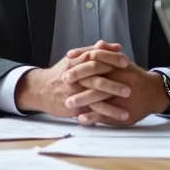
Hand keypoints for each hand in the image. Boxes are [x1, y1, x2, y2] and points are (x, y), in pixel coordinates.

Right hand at [15, 41, 130, 116]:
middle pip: (95, 81)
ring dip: (111, 109)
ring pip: (93, 102)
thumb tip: (117, 47)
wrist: (40, 89)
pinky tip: (114, 122)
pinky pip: (89, 115)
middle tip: (129, 90)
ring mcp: (73, 95)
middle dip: (113, 87)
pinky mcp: (72, 109)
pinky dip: (102, 119)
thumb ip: (97, 51)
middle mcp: (75, 78)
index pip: (95, 58)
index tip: (126, 62)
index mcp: (76, 63)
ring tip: (126, 114)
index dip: (111, 59)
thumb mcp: (76, 58)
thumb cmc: (63, 72)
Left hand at [65, 62, 169, 126]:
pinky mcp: (121, 113)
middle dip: (78, 80)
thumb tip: (98, 44)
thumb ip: (110, 54)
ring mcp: (120, 99)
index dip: (81, 58)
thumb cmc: (134, 77)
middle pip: (96, 79)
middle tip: (63, 81)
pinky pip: (105, 116)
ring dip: (82, 100)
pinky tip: (81, 118)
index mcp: (118, 67)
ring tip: (67, 103)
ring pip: (98, 99)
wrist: (154, 93)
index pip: (97, 59)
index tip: (68, 58)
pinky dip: (92, 117)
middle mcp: (119, 81)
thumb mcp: (123, 63)